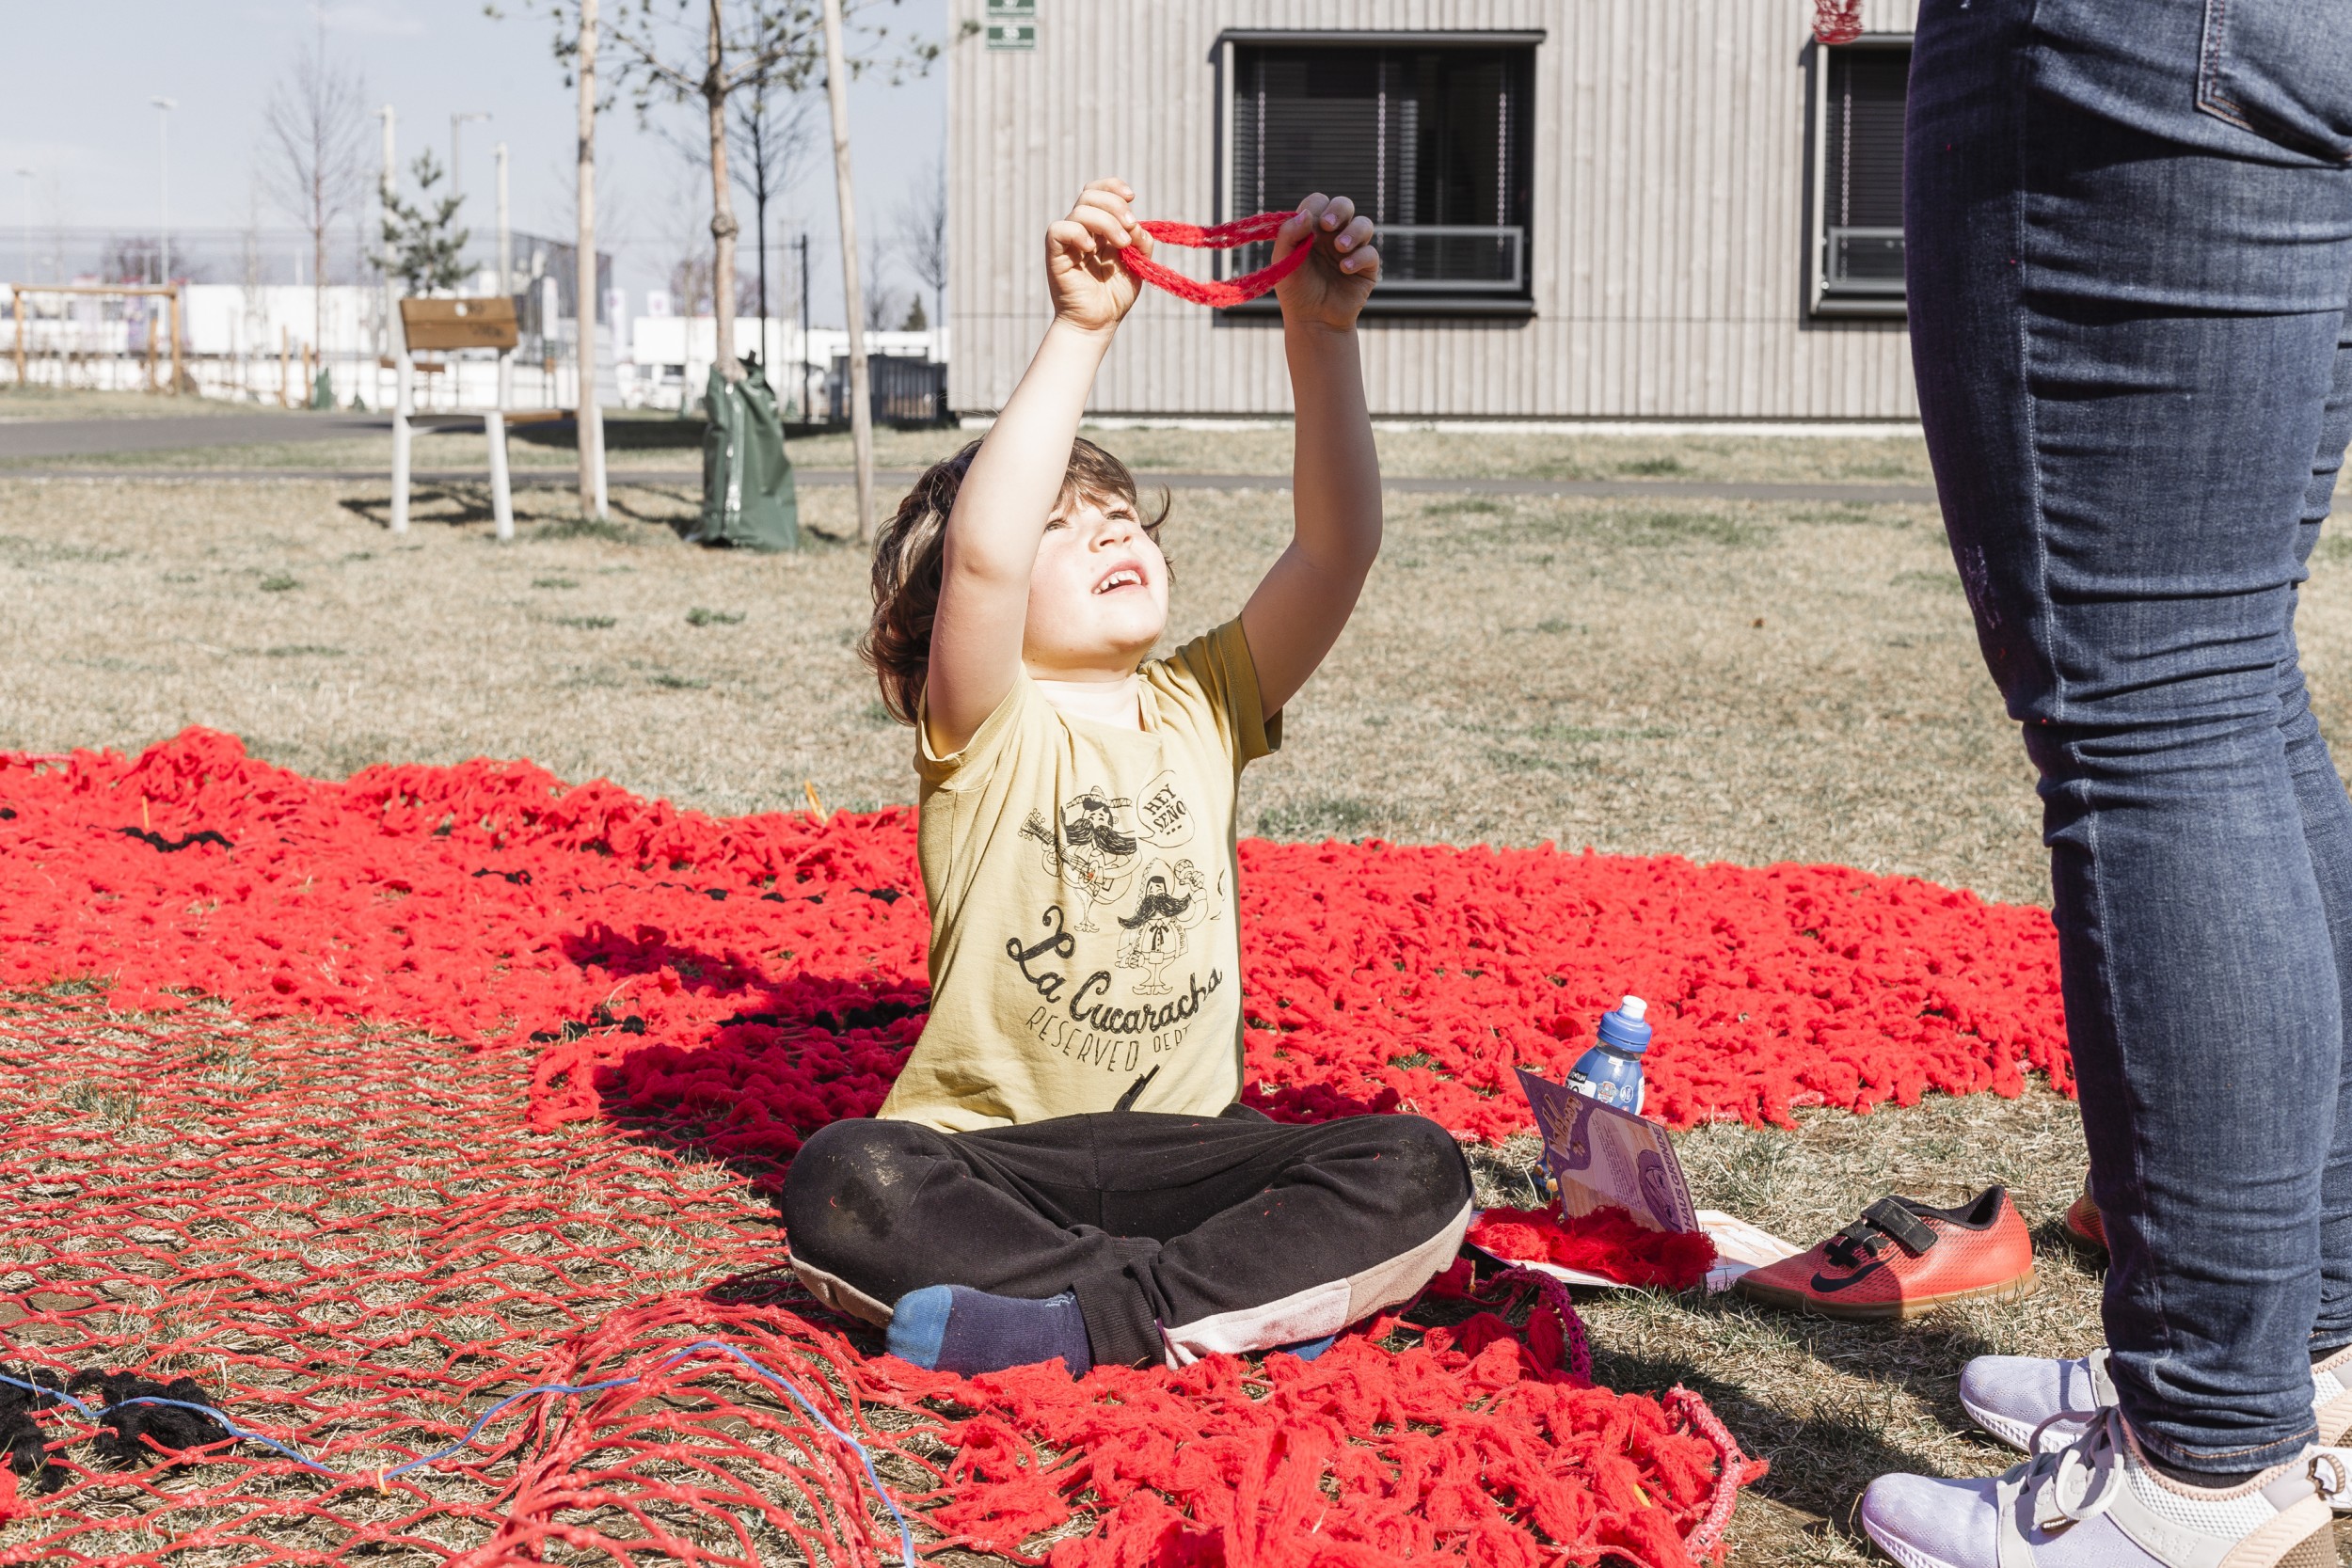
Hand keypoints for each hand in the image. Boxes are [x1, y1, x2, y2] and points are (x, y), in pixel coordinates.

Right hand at [1045, 178, 1147, 335]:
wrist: (1098, 323)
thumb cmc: (1115, 296)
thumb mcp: (1138, 264)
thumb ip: (1141, 241)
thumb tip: (1135, 225)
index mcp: (1099, 227)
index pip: (1099, 191)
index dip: (1113, 187)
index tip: (1132, 197)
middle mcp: (1081, 229)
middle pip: (1090, 195)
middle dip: (1115, 205)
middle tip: (1130, 226)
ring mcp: (1068, 240)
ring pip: (1080, 210)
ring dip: (1106, 222)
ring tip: (1121, 244)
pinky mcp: (1055, 253)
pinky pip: (1059, 229)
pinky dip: (1078, 233)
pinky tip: (1091, 249)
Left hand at [1272, 193, 1379, 330]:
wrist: (1313, 321)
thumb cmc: (1295, 291)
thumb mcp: (1283, 261)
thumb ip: (1288, 235)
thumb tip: (1306, 214)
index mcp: (1312, 229)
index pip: (1318, 203)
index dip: (1316, 206)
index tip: (1310, 221)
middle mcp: (1333, 235)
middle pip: (1344, 205)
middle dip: (1339, 210)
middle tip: (1327, 226)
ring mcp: (1352, 249)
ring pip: (1363, 224)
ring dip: (1353, 232)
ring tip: (1340, 248)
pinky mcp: (1366, 267)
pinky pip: (1370, 253)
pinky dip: (1359, 258)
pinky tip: (1345, 270)